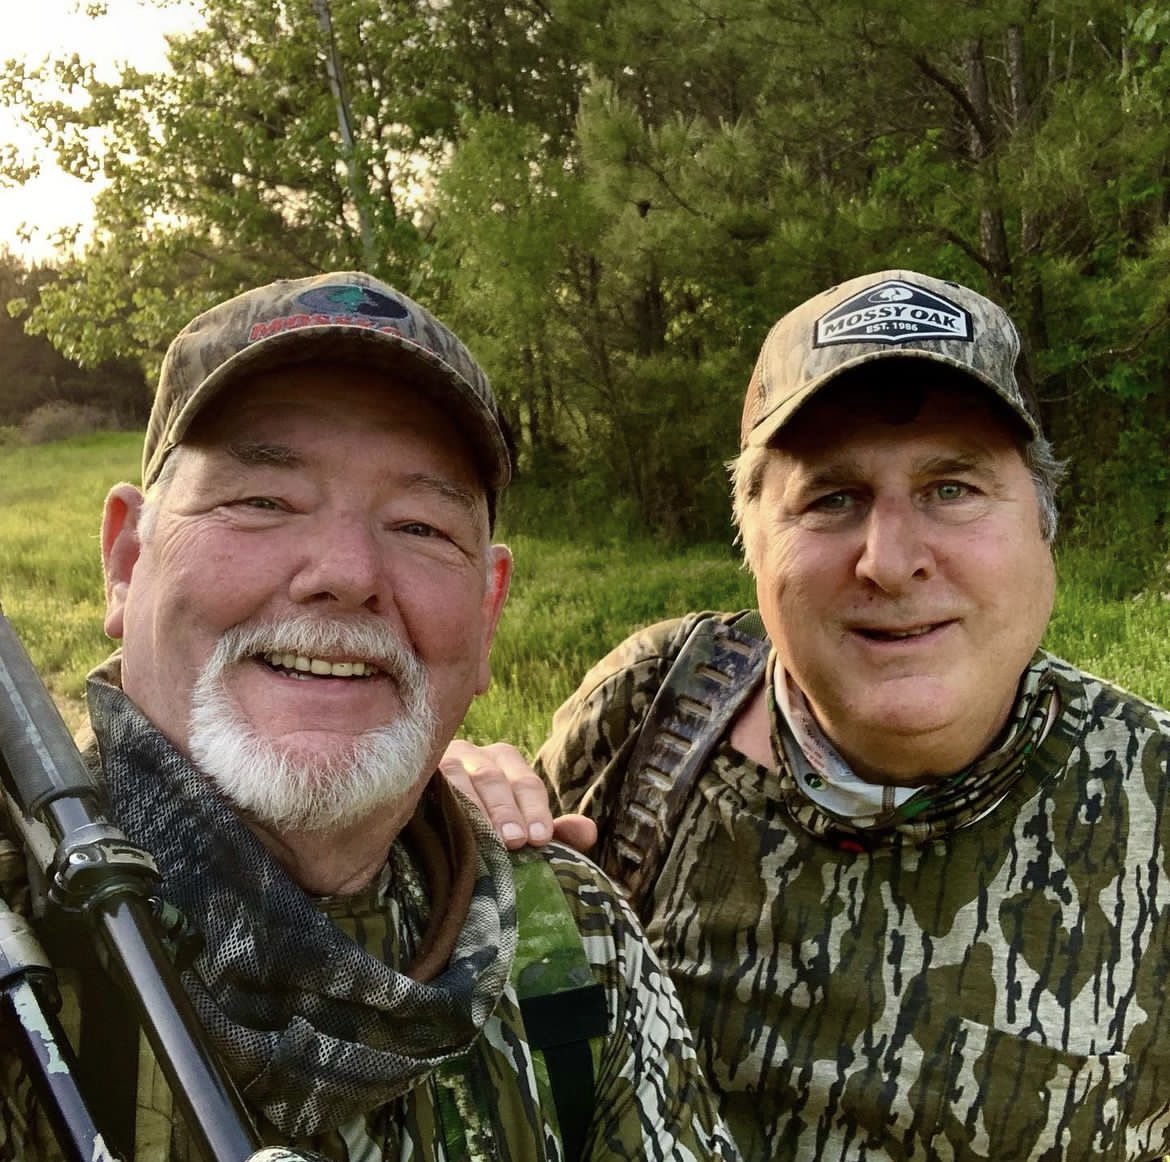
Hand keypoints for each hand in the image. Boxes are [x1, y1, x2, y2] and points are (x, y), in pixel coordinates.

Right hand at [440, 739, 597, 853]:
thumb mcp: (522, 828)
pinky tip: (441, 825)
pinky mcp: (411, 777)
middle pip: (493, 779)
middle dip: (506, 810)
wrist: (427, 832)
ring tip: (487, 838)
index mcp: (503, 761)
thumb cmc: (485, 828)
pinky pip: (425, 786)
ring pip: (458, 780)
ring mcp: (439, 762)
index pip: (525, 782)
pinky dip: (436, 802)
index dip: (535, 810)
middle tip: (515, 840)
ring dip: (474, 809)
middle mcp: (472, 754)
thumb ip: (556, 830)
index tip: (541, 838)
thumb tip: (588, 831)